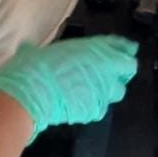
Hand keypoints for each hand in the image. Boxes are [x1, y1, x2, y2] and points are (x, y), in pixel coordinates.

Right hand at [0, 35, 138, 139]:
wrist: (31, 94)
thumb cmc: (34, 66)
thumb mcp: (39, 50)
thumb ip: (46, 52)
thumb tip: (29, 49)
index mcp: (96, 48)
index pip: (122, 46)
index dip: (122, 49)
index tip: (122, 51)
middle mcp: (106, 68)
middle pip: (128, 69)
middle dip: (120, 72)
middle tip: (106, 74)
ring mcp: (103, 91)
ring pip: (117, 91)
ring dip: (107, 90)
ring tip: (90, 91)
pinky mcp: (96, 110)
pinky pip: (99, 108)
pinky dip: (91, 106)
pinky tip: (76, 105)